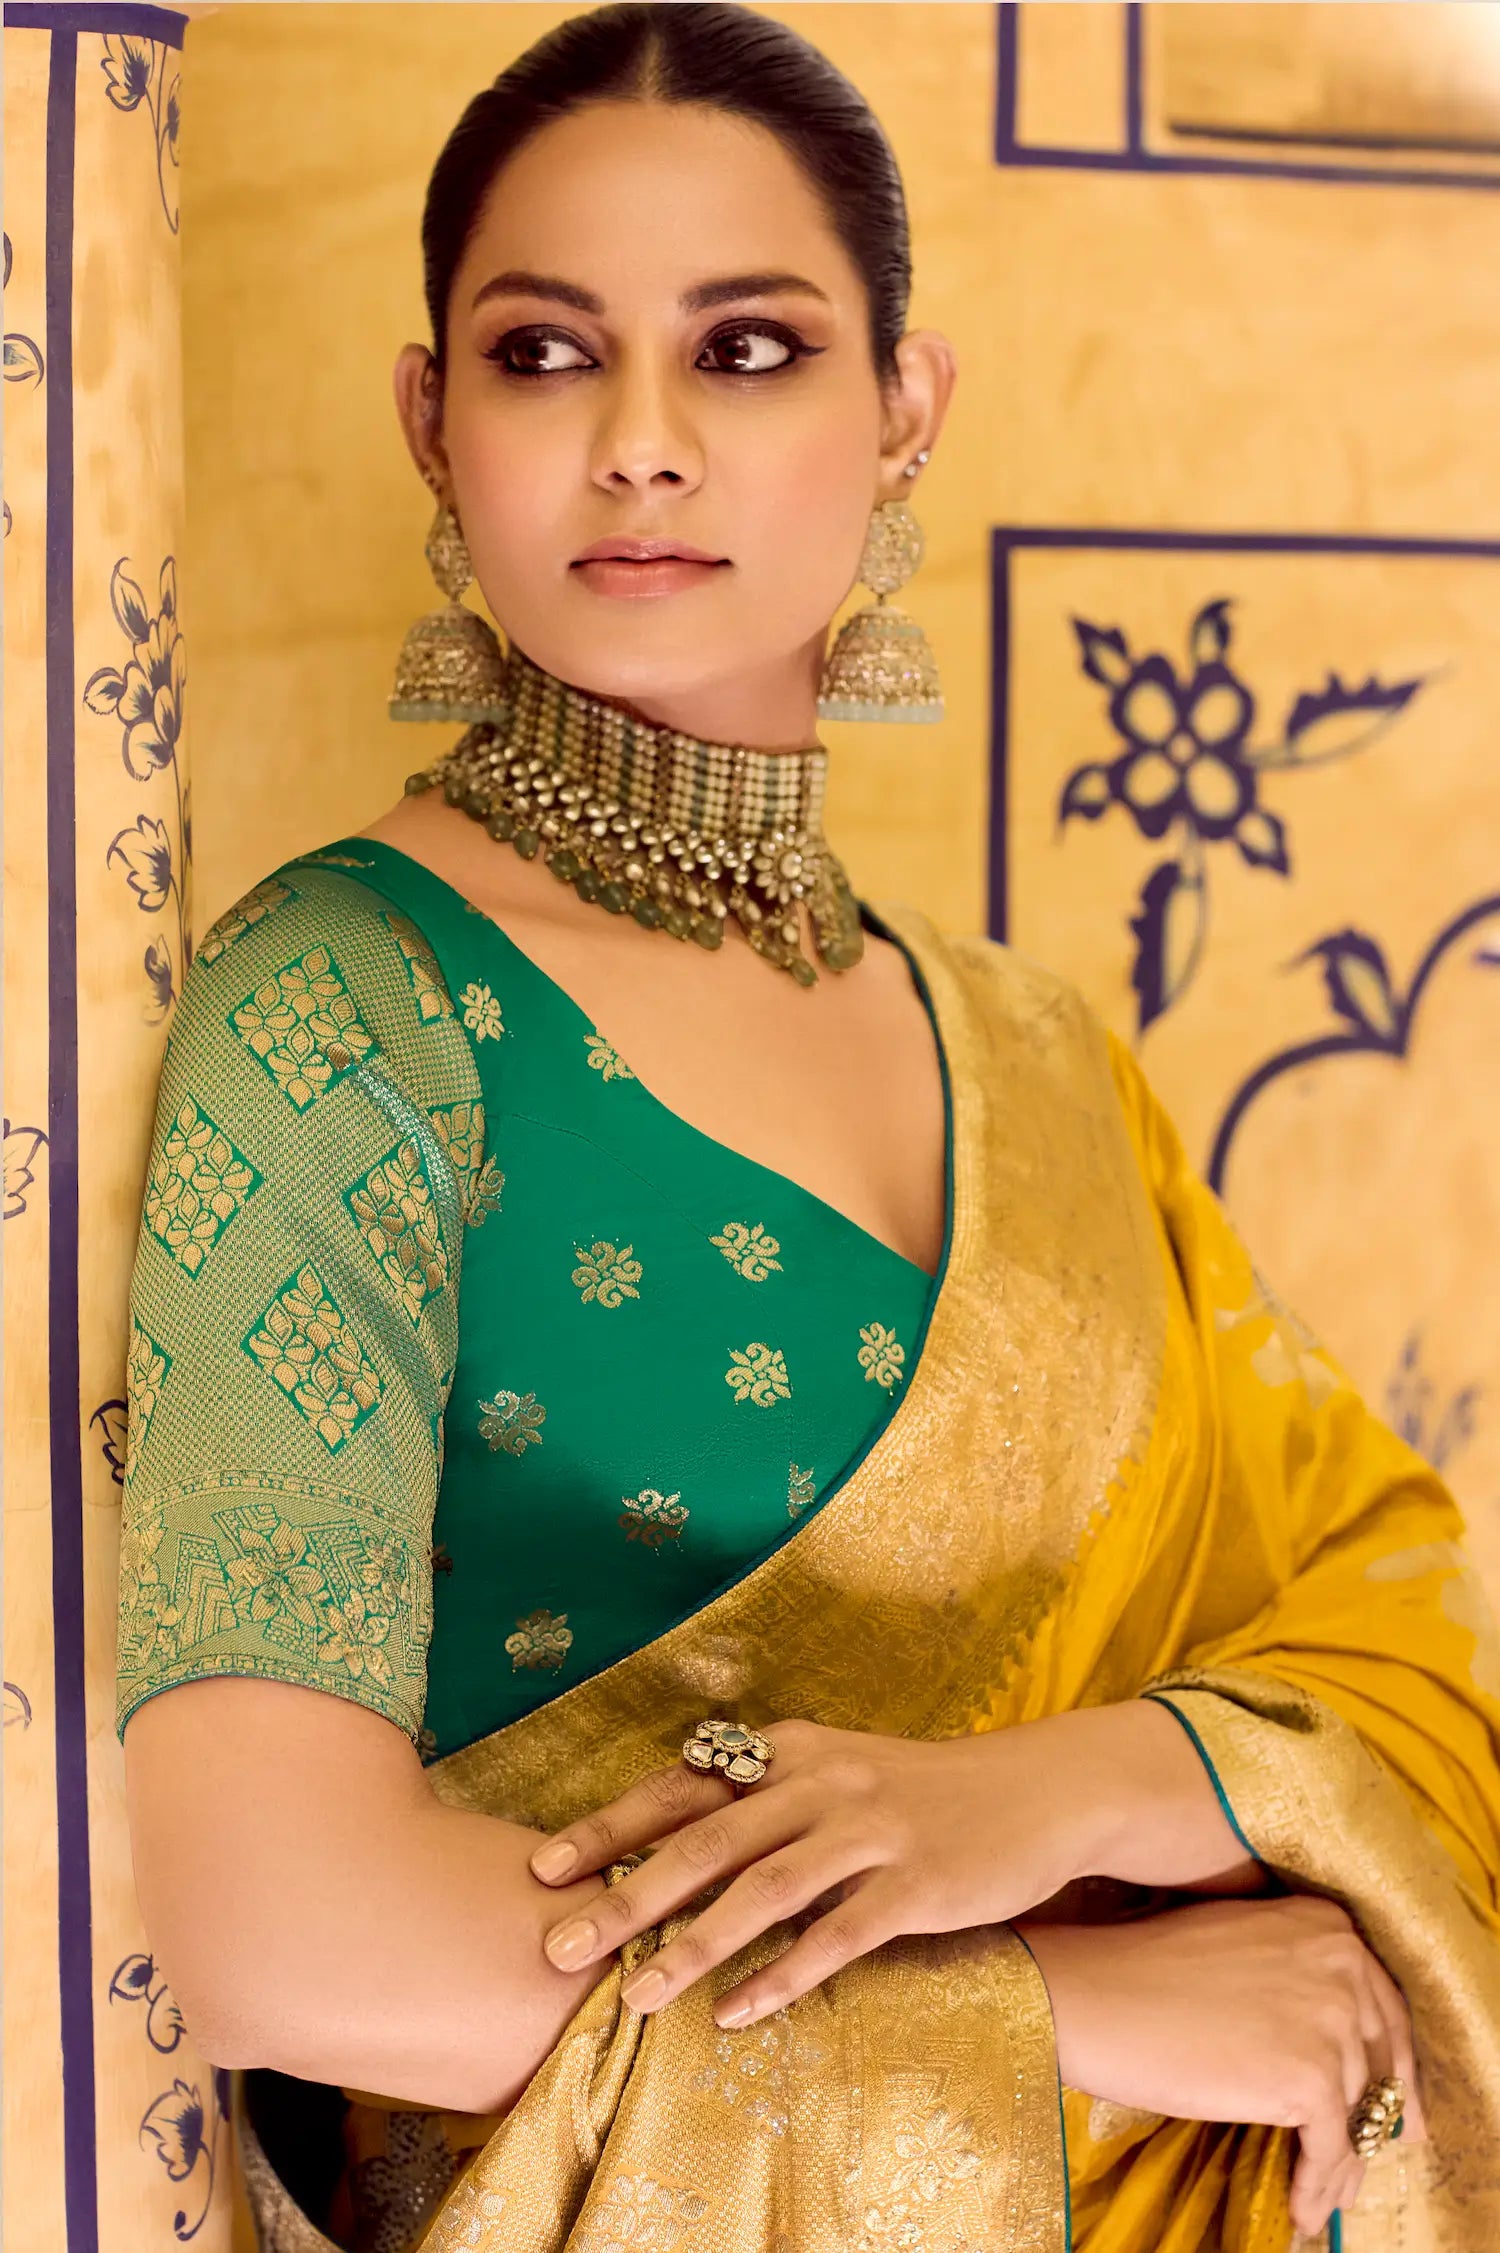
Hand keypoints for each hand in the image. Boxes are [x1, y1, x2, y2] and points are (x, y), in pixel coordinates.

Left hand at [527, 1714, 1110, 2028]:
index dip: (609, 1827)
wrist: (1037, 1791)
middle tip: (561, 1945)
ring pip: (764, 1891)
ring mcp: (872, 1832)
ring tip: (638, 1996)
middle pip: (707, 1842)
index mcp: (790, 1750)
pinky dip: (783, 1975)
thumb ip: (763, 1801)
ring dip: (693, 1945)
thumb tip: (669, 1842)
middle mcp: (822, 1782)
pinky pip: (838, 1936)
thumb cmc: (918, 1792)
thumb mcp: (835, 1774)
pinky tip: (738, 2013)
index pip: (681, 1788)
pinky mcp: (917, 1884)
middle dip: (626, 1896)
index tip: (544, 1868)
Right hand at [1016, 1894, 1428, 2239]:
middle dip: (1371, 2116)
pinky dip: (1319, 2185)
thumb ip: (1301, 1978)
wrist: (1094, 1995)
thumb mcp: (1243, 1945)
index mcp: (1328, 1925)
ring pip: (1357, 2113)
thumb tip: (1338, 2048)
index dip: (1390, 2065)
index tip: (1394, 2107)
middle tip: (1363, 2157)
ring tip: (1319, 2189)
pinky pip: (1333, 2152)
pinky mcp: (1310, 2079)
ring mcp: (1330, 2021)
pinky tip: (1301, 2207)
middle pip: (1378, 2062)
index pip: (1384, 2009)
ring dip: (1338, 2159)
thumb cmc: (1145, 1968)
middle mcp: (1343, 1964)